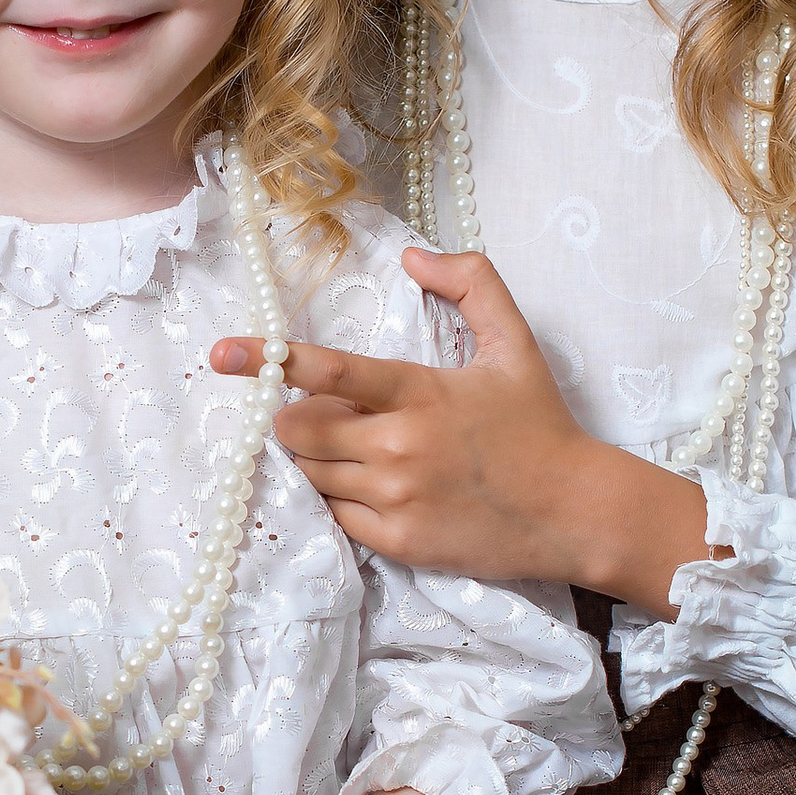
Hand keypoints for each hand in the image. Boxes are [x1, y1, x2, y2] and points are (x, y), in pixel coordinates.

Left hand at [213, 247, 712, 607]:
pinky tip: (376, 487)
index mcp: (419, 391)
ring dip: (318, 457)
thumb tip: (413, 253)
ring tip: (360, 449)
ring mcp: (395, 496)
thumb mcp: (515, 343)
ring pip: (312, 473)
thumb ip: (471, 283)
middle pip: (299, 429)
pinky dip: (341, 498)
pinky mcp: (398, 541)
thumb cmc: (540, 424)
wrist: (574, 511)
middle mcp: (398, 445)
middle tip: (330, 417)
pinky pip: (335, 515)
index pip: (329, 372)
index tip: (221, 354)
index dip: (268, 359)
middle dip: (299, 418)